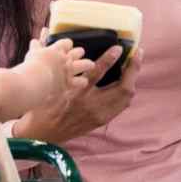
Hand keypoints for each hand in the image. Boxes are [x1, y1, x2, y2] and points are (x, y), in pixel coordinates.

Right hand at [13, 35, 142, 144]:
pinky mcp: (101, 121)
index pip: (97, 73)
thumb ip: (65, 70)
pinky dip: (126, 92)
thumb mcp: (52, 85)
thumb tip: (73, 49)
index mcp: (76, 93)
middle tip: (137, 53)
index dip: (110, 59)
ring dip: (132, 80)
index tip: (118, 48)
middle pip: (122, 88)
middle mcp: (91, 105)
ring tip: (134, 65)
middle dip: (133, 69)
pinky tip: (127, 82)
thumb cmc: (43, 106)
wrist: (43, 133)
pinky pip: (120, 106)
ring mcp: (99, 115)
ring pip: (125, 98)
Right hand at [22, 38, 93, 95]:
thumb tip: (34, 41)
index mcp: (57, 49)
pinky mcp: (70, 83)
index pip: (67, 42)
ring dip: (88, 64)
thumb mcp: (33, 53)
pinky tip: (83, 81)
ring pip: (86, 64)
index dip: (68, 44)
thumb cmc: (32, 66)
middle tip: (80, 53)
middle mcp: (66, 59)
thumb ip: (36, 46)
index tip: (67, 46)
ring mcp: (69, 70)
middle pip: (79, 52)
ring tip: (91, 65)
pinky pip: (82, 81)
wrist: (35, 80)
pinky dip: (82, 81)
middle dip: (79, 52)